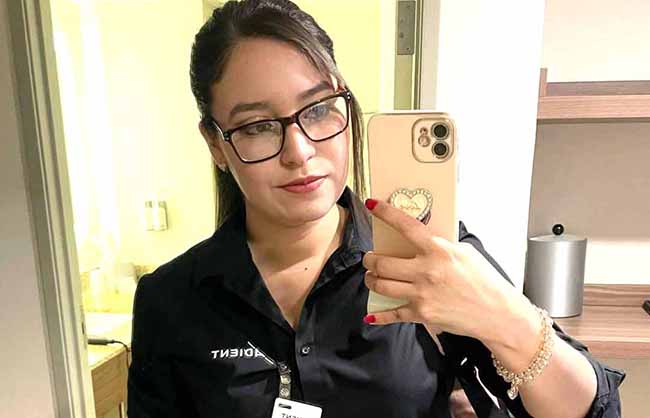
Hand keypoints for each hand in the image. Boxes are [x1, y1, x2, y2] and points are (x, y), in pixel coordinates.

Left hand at [362, 198, 536, 345]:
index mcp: (439, 250)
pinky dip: (378, 316)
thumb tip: (424, 237)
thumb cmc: (486, 281)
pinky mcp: (422, 314)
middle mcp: (426, 271)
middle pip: (381, 262)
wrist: (497, 314)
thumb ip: (442, 244)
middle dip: (369, 259)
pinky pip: (392, 313)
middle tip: (369, 258)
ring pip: (381, 285)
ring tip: (372, 277)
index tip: (371, 205)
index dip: (385, 213)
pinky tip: (371, 315)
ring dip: (371, 280)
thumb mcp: (466, 252)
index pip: (405, 226)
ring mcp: (422, 294)